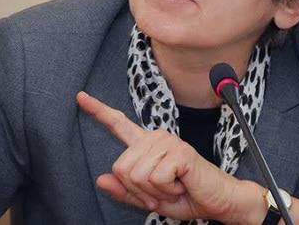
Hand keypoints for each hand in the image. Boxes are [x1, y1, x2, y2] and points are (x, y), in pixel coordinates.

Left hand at [77, 91, 245, 221]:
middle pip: (121, 167)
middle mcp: (155, 138)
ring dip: (154, 191)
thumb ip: (125, 190)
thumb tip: (101, 179)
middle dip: (139, 190)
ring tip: (174, 186)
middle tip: (163, 190)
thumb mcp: (150, 198)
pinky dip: (166, 190)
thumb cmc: (187, 196)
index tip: (80, 96)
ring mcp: (168, 142)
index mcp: (146, 146)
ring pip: (136, 175)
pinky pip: (154, 178)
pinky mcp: (179, 152)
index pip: (118, 124)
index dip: (98, 111)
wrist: (219, 202)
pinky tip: (181, 183)